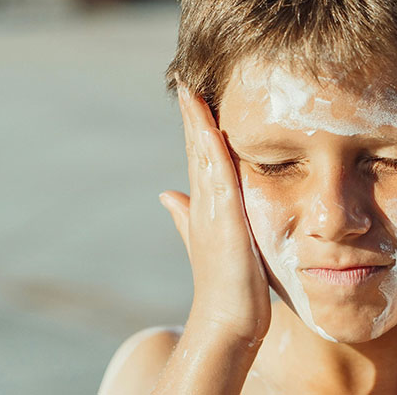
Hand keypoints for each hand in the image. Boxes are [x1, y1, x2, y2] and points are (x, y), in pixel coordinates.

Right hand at [158, 81, 271, 343]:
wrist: (227, 321)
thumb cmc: (228, 286)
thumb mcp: (209, 242)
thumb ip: (188, 217)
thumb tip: (168, 195)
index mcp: (206, 204)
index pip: (199, 155)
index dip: (195, 124)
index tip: (191, 92)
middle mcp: (203, 201)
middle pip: (195, 147)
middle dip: (190, 112)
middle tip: (184, 75)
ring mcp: (210, 207)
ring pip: (200, 153)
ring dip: (194, 120)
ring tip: (189, 86)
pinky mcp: (222, 216)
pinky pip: (215, 172)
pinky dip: (209, 145)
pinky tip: (208, 121)